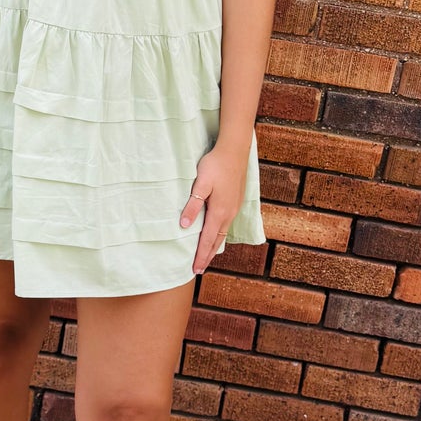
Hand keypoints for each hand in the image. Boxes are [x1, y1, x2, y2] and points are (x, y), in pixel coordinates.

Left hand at [180, 144, 246, 274]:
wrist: (235, 151)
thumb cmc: (215, 165)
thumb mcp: (201, 184)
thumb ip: (193, 205)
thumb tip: (184, 226)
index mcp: (219, 212)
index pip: (207, 240)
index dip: (200, 256)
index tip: (195, 269)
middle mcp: (229, 213)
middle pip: (217, 241)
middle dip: (207, 256)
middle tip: (199, 269)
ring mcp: (234, 208)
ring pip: (222, 233)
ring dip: (214, 246)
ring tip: (207, 256)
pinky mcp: (236, 201)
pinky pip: (226, 225)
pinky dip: (219, 235)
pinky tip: (216, 234)